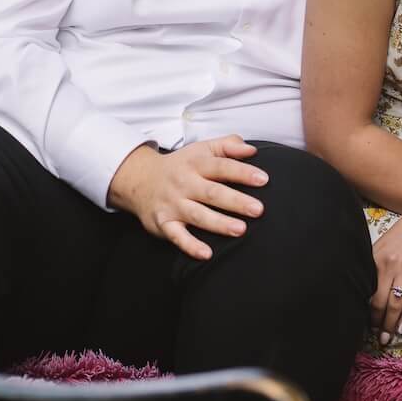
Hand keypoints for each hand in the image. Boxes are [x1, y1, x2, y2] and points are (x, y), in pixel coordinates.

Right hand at [107, 137, 268, 261]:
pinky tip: (206, 254)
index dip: (242, 172)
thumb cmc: (180, 166)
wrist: (138, 179)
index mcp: (195, 163)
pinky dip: (190, 245)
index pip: (221, 166)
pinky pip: (176, 236)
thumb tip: (251, 149)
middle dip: (235, 201)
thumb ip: (226, 146)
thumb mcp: (200, 150)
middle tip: (258, 209)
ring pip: (197, 214)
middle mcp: (184, 183)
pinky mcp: (163, 223)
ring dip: (218, 223)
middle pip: (212, 192)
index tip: (263, 179)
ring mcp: (173, 204)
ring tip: (240, 230)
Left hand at [370, 198, 401, 344]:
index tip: (364, 324)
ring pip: (395, 303)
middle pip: (379, 301)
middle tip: (376, 338)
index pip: (366, 290)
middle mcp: (389, 264)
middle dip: (376, 323)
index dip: (364, 310)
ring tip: (388, 337)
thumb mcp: (385, 242)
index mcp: (376, 257)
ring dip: (390, 324)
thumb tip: (367, 286)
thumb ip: (376, 262)